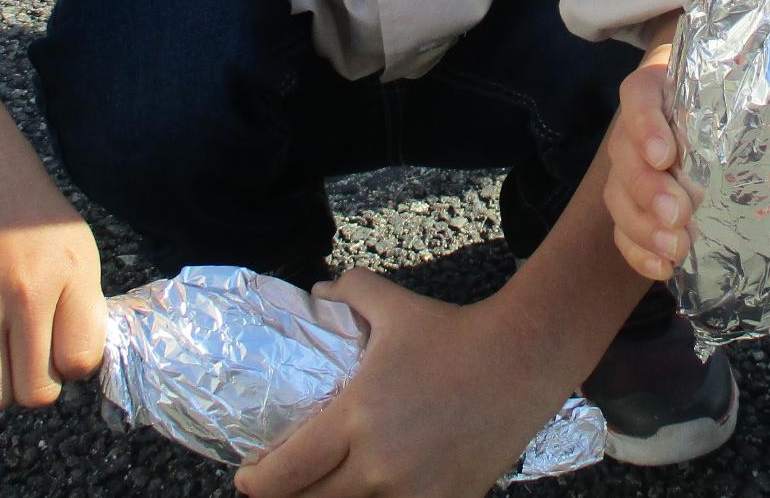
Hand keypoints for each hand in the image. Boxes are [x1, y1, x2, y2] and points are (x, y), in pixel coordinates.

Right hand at [0, 141, 106, 410]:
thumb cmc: (22, 210)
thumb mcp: (72, 245)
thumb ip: (80, 305)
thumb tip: (74, 368)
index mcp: (69, 273)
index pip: (81, 362)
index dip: (70, 366)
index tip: (57, 348)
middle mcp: (26, 291)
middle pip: (34, 392)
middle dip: (31, 386)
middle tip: (22, 357)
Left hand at [234, 273, 565, 496]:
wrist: (522, 359)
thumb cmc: (453, 332)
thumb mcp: (394, 304)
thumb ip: (350, 293)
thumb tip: (318, 292)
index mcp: (357, 418)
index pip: (285, 474)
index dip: (256, 481)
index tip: (248, 476)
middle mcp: (379, 465)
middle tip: (283, 485)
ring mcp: (416, 492)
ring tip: (329, 485)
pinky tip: (377, 490)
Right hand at [604, 37, 769, 279]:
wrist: (746, 122)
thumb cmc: (763, 91)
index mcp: (673, 82)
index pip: (640, 92)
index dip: (644, 122)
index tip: (668, 154)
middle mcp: (647, 123)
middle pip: (622, 150)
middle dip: (645, 188)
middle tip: (680, 215)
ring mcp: (638, 166)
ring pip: (618, 193)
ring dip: (640, 225)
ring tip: (675, 249)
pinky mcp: (640, 203)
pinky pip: (623, 229)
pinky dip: (637, 251)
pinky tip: (664, 268)